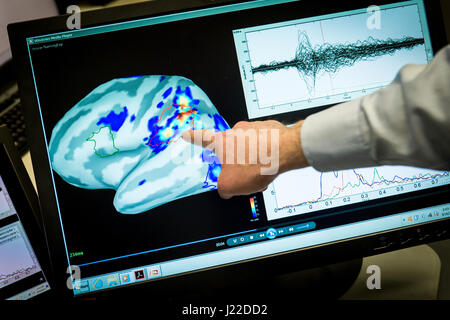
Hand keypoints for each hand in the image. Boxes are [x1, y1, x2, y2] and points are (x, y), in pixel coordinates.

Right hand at [182, 120, 308, 198]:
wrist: (286, 152)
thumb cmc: (257, 164)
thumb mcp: (230, 186)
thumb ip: (223, 188)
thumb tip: (226, 190)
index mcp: (222, 142)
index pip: (201, 139)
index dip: (192, 137)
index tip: (185, 134)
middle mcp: (236, 131)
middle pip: (231, 149)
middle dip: (236, 163)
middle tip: (245, 175)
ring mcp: (254, 128)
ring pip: (249, 148)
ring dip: (253, 160)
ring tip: (262, 172)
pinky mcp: (270, 129)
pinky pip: (264, 144)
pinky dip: (266, 154)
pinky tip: (272, 164)